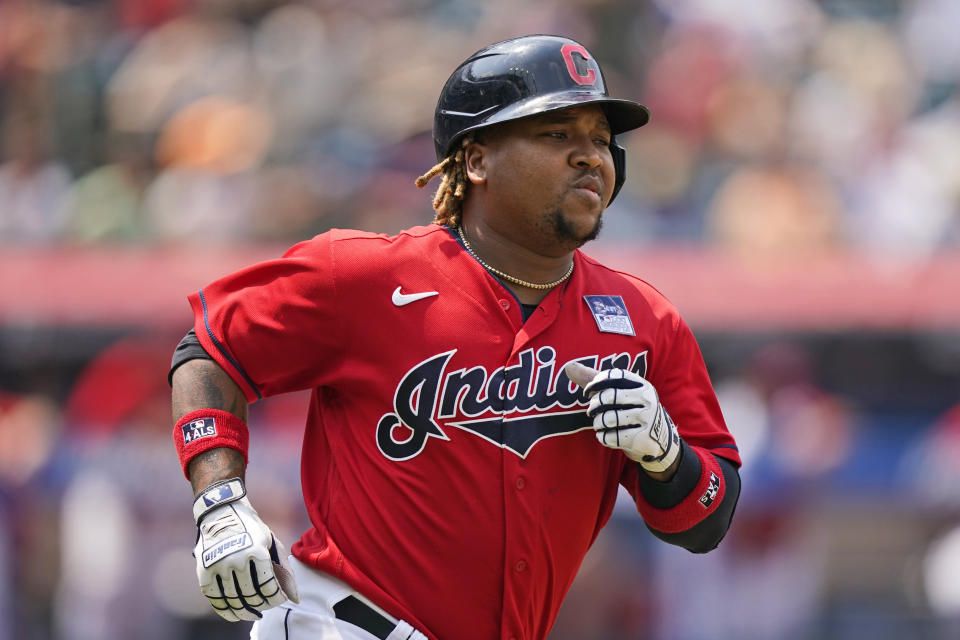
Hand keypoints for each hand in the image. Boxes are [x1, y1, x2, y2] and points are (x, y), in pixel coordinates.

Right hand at [192, 478, 299, 620]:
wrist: (222, 512)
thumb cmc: (252, 529)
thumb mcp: (272, 544)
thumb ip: (284, 571)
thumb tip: (295, 599)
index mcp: (257, 551)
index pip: (269, 586)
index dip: (276, 598)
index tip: (279, 599)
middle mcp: (237, 559)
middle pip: (252, 595)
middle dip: (262, 605)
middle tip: (266, 606)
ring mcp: (219, 565)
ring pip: (234, 599)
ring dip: (245, 611)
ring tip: (253, 614)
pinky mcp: (204, 571)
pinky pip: (215, 598)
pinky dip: (225, 611)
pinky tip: (235, 615)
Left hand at [565, 362, 680, 472]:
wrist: (658, 438)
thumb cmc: (630, 409)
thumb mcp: (618, 392)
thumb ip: (594, 379)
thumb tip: (569, 367)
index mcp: (640, 384)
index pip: (614, 375)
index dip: (596, 382)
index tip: (588, 392)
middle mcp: (646, 399)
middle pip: (610, 396)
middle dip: (594, 405)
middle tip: (591, 411)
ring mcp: (646, 419)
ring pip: (609, 418)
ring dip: (598, 423)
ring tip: (599, 424)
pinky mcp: (642, 438)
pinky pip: (613, 437)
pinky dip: (603, 437)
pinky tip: (605, 436)